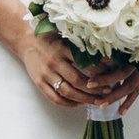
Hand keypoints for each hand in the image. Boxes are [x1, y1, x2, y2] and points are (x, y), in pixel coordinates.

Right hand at [22, 33, 138, 118]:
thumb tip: (105, 51)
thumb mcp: (65, 35)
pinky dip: (69, 103)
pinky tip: (79, 104)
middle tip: (108, 91)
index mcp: (62, 48)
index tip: (112, 73)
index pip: (84, 62)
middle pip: (78, 80)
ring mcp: (46, 74)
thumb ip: (80, 43)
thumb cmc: (49, 37)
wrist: (26, 40)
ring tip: (97, 101)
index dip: (100, 70)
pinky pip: (55, 98)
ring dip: (85, 99)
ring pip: (68, 92)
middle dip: (95, 88)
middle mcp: (54, 62)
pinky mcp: (40, 83)